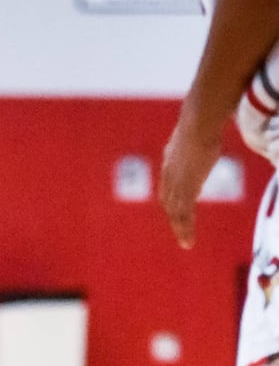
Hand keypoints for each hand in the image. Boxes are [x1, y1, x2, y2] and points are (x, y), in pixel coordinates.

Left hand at [160, 119, 224, 248]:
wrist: (197, 124)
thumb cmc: (198, 122)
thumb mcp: (190, 135)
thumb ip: (189, 144)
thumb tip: (197, 142)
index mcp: (169, 164)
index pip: (167, 188)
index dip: (171, 200)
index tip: (175, 210)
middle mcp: (168, 177)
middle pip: (168, 203)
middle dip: (174, 218)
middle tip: (181, 233)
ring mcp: (176, 185)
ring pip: (175, 213)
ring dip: (180, 229)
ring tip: (186, 243)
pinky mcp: (186, 189)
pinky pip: (184, 215)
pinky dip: (185, 229)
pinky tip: (188, 240)